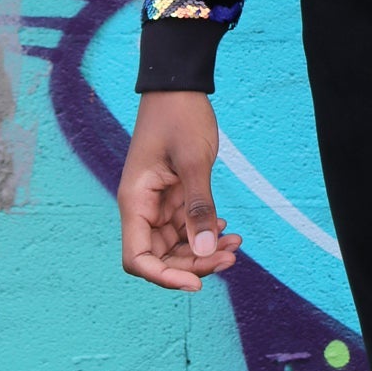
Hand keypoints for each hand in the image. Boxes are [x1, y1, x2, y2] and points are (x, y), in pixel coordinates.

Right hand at [118, 91, 240, 291]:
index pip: (138, 258)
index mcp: (135, 202)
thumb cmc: (180, 117)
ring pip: (176, 244)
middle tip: (231, 258)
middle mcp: (142, 207)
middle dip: (193, 264)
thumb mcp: (194, 162)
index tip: (196, 283)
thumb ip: (199, 206)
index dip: (164, 277)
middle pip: (160, 256)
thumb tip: (205, 250)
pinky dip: (205, 231)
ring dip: (203, 250)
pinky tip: (227, 228)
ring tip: (237, 245)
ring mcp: (157, 202)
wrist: (179, 87)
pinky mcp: (172, 195)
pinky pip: (185, 226)